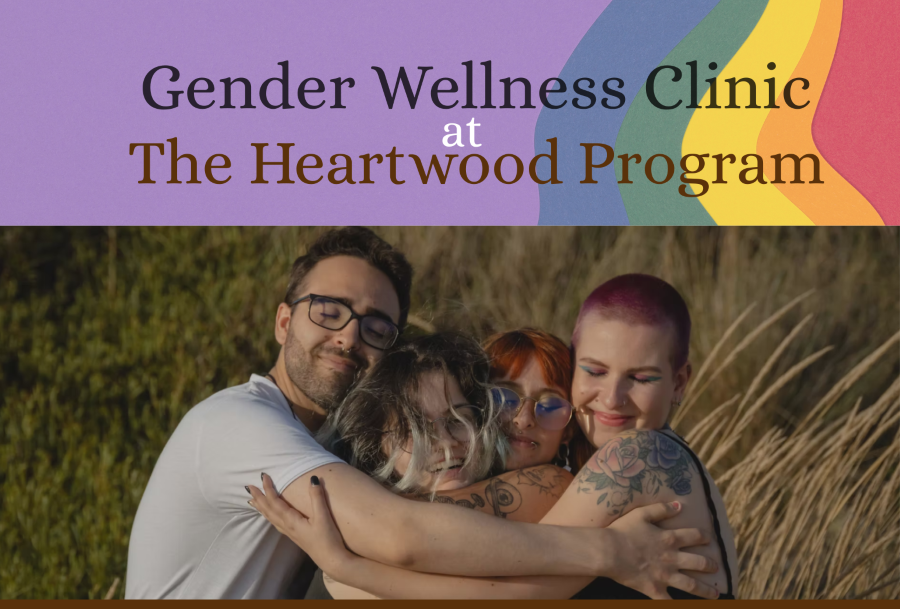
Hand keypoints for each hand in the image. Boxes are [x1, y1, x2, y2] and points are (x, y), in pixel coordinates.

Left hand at [247, 474, 351, 575]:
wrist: (331, 560)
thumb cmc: (327, 539)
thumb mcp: (323, 517)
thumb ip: (317, 498)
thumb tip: (313, 479)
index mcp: (291, 520)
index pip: (275, 502)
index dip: (268, 489)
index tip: (263, 476)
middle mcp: (287, 526)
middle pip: (268, 510)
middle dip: (259, 498)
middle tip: (249, 487)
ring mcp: (289, 532)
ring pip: (270, 518)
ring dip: (261, 507)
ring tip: (253, 500)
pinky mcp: (294, 536)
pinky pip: (276, 523)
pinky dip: (269, 516)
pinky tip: (270, 516)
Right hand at [604, 501, 718, 598]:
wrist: (609, 551)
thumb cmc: (623, 531)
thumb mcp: (641, 514)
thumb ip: (661, 509)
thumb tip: (679, 505)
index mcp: (669, 539)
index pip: (694, 536)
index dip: (704, 537)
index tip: (709, 538)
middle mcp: (672, 559)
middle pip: (698, 563)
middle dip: (710, 565)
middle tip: (716, 567)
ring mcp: (665, 576)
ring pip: (691, 585)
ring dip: (705, 590)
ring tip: (715, 594)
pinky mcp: (654, 590)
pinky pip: (669, 602)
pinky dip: (678, 605)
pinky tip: (684, 606)